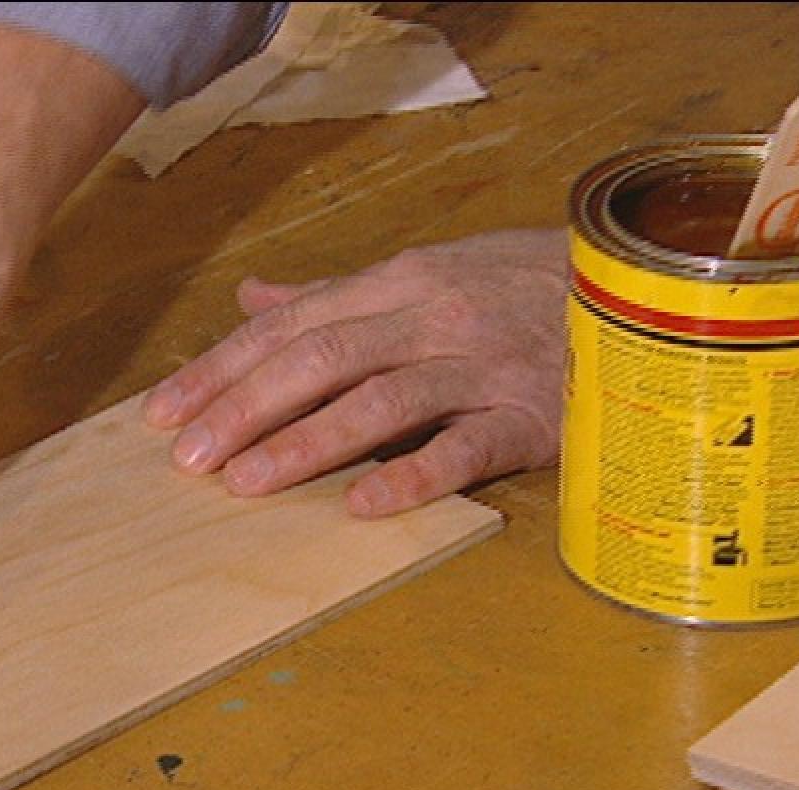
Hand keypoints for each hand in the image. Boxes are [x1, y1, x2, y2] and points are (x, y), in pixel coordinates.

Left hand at [143, 229, 570, 514]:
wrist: (633, 294)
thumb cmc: (512, 289)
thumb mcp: (422, 274)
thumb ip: (333, 295)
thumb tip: (250, 297)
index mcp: (396, 283)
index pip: (290, 325)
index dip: (222, 367)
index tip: (164, 411)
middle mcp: (430, 318)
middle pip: (320, 359)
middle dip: (245, 407)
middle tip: (187, 457)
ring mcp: (481, 368)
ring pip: (379, 400)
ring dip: (306, 442)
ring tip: (245, 483)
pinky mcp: (528, 418)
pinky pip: (464, 447)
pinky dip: (410, 474)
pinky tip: (359, 506)